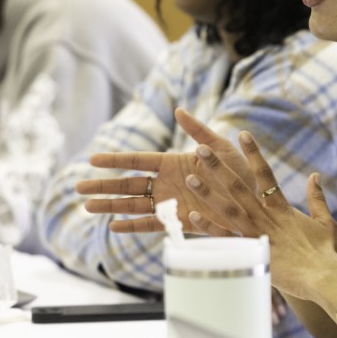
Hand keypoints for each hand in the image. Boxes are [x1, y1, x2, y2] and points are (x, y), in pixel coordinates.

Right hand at [76, 108, 250, 232]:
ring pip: (134, 205)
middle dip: (103, 187)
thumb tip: (179, 110)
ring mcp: (173, 204)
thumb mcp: (220, 147)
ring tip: (87, 208)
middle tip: (78, 189)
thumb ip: (199, 130)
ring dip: (111, 207)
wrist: (258, 201)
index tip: (92, 159)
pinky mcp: (181, 223)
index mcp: (174, 163)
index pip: (137, 161)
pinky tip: (114, 227)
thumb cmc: (242, 172)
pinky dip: (134, 226)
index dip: (115, 161)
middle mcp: (169, 184)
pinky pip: (153, 225)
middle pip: (128, 185)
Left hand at [186, 130, 336, 299]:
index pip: (265, 173)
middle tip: (200, 149)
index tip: (242, 134)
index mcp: (281, 207)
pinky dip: (209, 228)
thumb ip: (317, 197)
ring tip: (190, 178)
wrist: (325, 278)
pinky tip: (193, 216)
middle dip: (218, 166)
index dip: (253, 153)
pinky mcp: (251, 253)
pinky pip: (226, 238)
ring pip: (227, 208)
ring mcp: (256, 234)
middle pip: (237, 186)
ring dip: (207, 193)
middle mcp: (265, 216)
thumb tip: (315, 175)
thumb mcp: (325, 221)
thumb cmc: (327, 253)